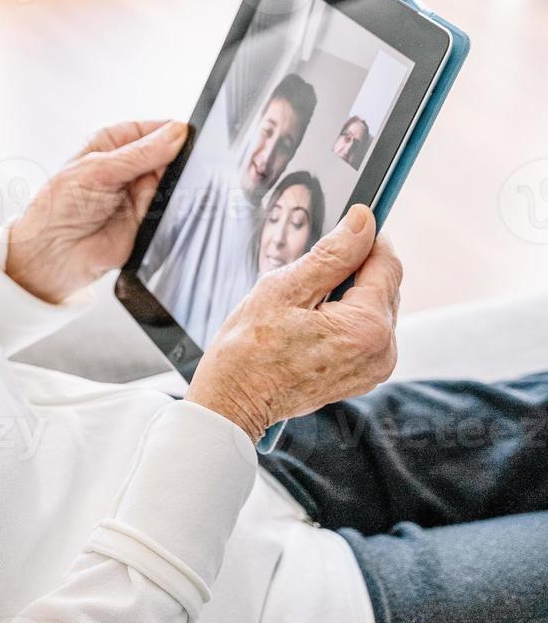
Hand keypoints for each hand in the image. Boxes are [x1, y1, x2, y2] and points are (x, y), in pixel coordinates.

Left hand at [5, 120, 188, 302]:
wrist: (54, 254)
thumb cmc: (58, 207)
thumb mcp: (99, 170)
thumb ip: (140, 153)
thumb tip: (177, 133)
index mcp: (112, 144)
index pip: (153, 129)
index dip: (172, 132)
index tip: (187, 136)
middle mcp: (128, 166)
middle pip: (169, 155)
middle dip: (176, 160)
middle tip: (173, 167)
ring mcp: (139, 192)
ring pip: (174, 181)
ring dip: (174, 186)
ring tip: (157, 193)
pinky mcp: (149, 219)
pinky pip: (172, 208)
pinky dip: (172, 208)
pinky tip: (160, 211)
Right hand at [188, 204, 402, 441]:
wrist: (233, 400)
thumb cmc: (248, 349)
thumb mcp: (285, 288)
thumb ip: (332, 254)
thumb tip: (363, 222)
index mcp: (367, 327)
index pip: (387, 263)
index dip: (367, 239)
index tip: (349, 225)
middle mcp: (382, 350)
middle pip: (384, 286)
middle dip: (353, 271)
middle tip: (308, 276)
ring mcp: (375, 367)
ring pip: (375, 308)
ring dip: (349, 296)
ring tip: (305, 307)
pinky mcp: (365, 376)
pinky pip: (367, 332)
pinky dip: (346, 319)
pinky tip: (312, 325)